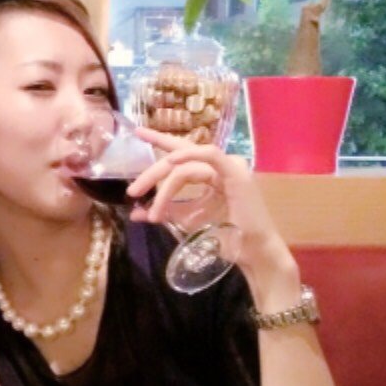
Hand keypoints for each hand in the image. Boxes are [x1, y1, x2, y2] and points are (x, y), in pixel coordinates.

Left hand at [124, 127, 291, 280]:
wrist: (252, 252)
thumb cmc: (226, 237)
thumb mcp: (187, 220)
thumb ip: (165, 212)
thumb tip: (136, 213)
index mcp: (212, 172)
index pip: (182, 151)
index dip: (160, 141)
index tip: (138, 133)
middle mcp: (221, 165)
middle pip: (179, 157)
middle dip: (152, 172)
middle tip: (132, 191)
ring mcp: (230, 166)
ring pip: (187, 163)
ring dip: (163, 183)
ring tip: (148, 202)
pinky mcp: (236, 172)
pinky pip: (210, 155)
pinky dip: (189, 157)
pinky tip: (172, 162)